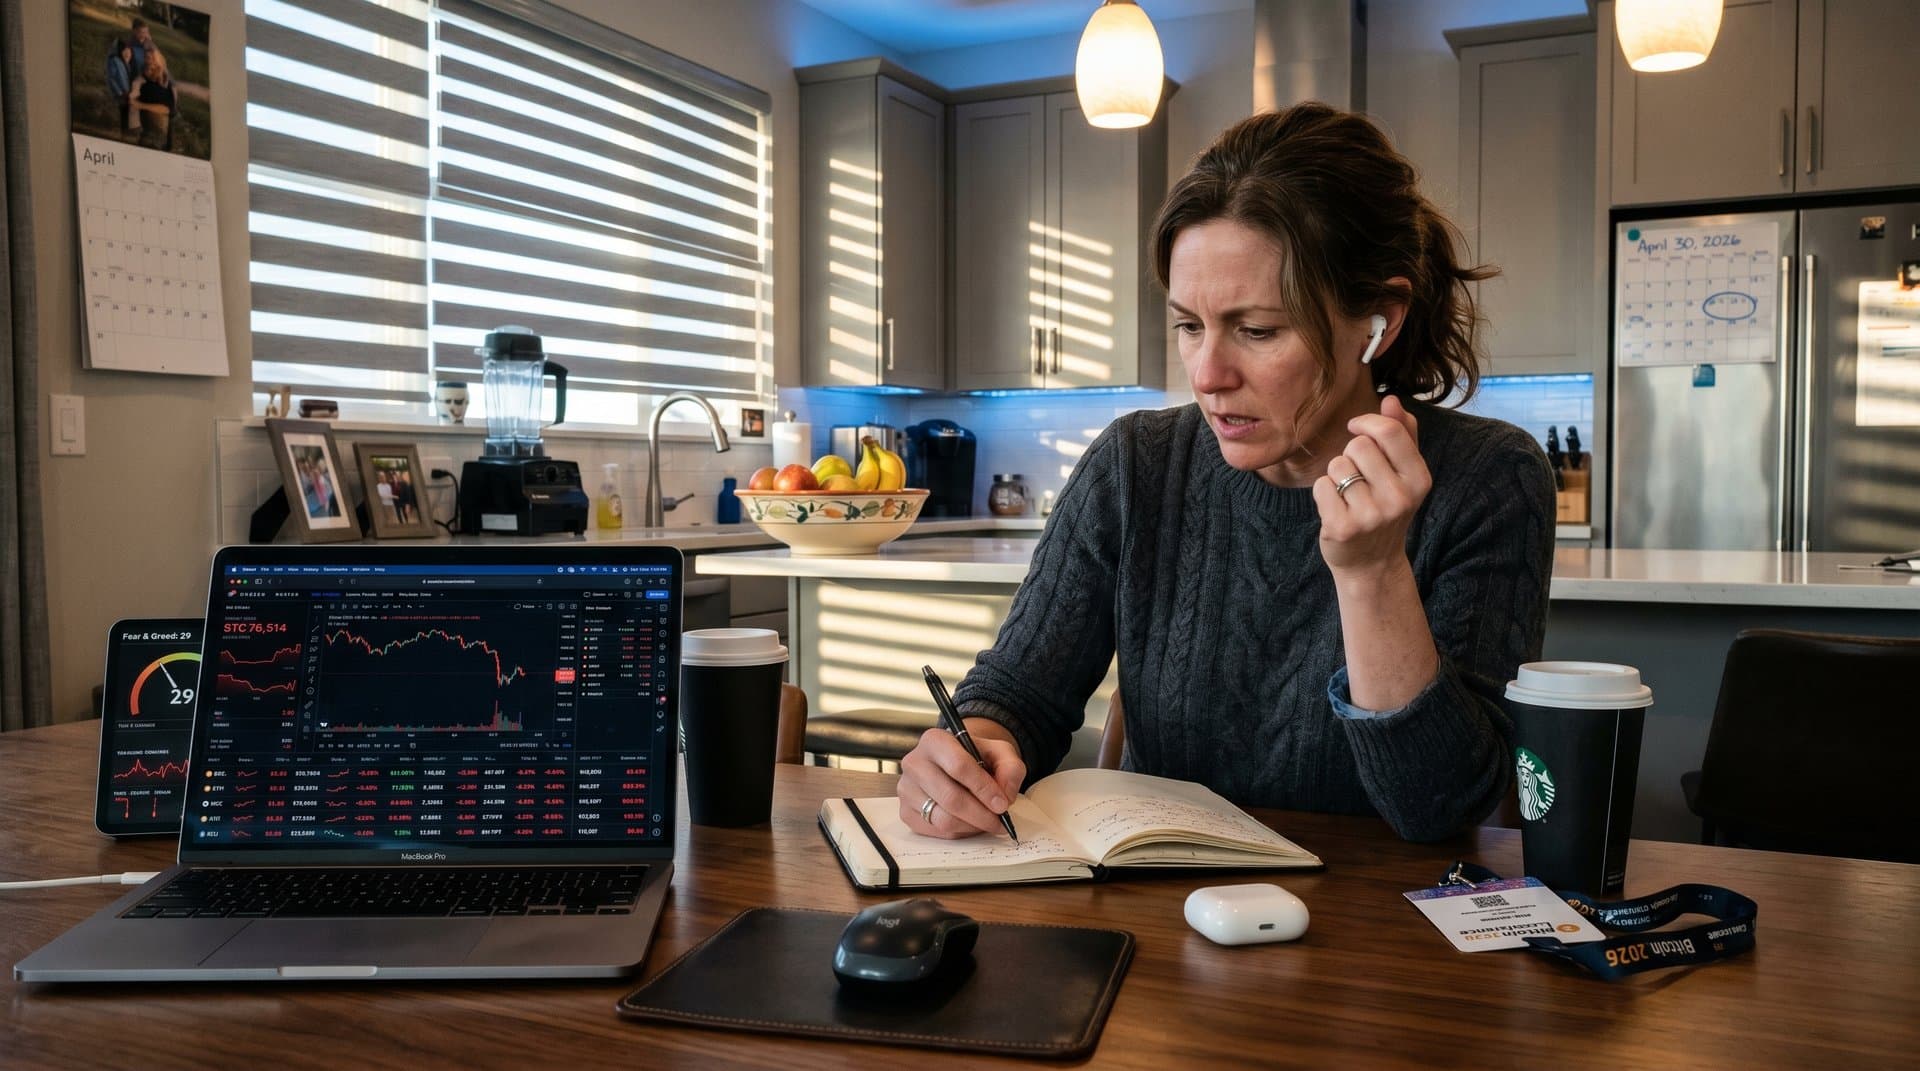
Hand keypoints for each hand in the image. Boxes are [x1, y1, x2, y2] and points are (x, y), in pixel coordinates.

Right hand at [896, 718, 1025, 838]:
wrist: (956, 763)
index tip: (1002, 804)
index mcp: (934, 740)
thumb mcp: (1000, 752)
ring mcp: (906, 789)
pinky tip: (970, 823)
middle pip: (950, 797)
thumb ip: (1010, 768)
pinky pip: (936, 831)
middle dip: (981, 815)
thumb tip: (1005, 795)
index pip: (958, 767)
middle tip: (1000, 822)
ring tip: (987, 822)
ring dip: (972, 826)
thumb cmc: (977, 757)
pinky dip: (959, 832)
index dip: (983, 789)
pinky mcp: (906, 812)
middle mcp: (914, 763)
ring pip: (942, 819)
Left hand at [1314, 395, 1432, 576]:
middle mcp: (1400, 498)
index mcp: (1419, 479)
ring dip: (1336, 475)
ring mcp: (1372, 515)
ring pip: (1337, 465)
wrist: (1372, 564)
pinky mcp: (1343, 527)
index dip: (1366, 422)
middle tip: (1357, 478)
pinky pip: (1321, 486)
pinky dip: (1322, 493)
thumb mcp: (1403, 474)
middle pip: (1359, 445)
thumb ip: (1403, 434)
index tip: (1356, 428)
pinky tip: (1335, 508)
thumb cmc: (1385, 508)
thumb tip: (1391, 399)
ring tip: (1348, 495)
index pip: (1389, 431)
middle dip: (1350, 454)